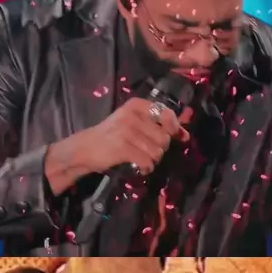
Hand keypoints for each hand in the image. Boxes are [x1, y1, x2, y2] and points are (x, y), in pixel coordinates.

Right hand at [45, 98, 190, 193]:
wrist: (85, 148)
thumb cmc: (112, 135)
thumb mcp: (134, 123)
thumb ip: (159, 125)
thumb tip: (186, 135)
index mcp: (136, 105)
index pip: (167, 114)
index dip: (174, 128)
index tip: (174, 137)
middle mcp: (132, 115)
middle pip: (164, 136)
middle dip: (160, 148)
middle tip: (147, 150)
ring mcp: (127, 131)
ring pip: (158, 151)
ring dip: (153, 159)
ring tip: (142, 158)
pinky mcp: (122, 147)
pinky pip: (147, 161)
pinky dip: (147, 168)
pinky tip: (140, 166)